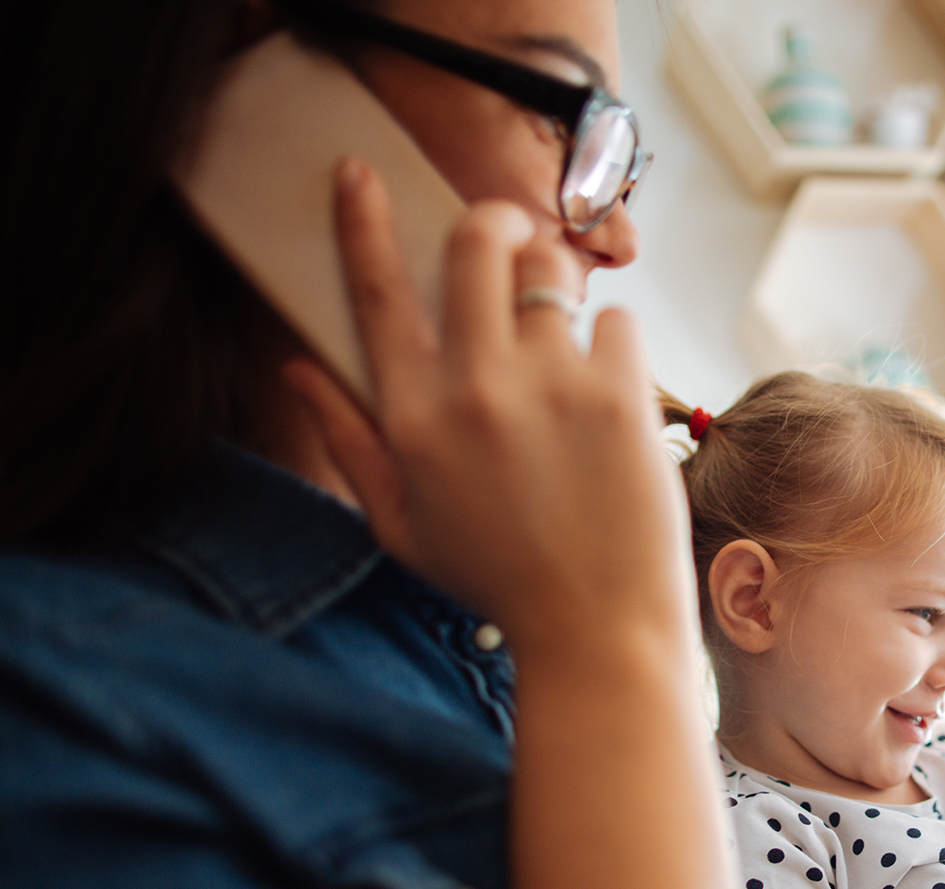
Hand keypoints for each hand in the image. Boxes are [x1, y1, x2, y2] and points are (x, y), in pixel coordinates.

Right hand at [284, 158, 693, 658]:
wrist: (596, 628)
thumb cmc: (498, 578)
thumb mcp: (400, 524)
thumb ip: (347, 440)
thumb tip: (295, 368)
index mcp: (414, 418)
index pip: (378, 293)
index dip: (363, 223)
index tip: (359, 174)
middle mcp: (477, 389)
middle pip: (478, 245)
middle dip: (492, 225)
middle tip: (505, 239)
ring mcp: (552, 387)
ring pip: (555, 277)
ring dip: (559, 301)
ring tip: (566, 363)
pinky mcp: (620, 395)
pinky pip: (617, 319)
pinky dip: (615, 348)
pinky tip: (610, 400)